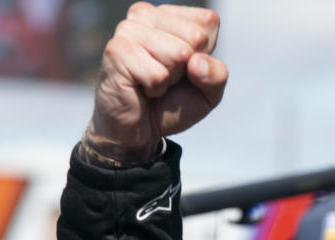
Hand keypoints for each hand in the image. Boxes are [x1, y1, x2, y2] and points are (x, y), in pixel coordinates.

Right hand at [85, 3, 227, 160]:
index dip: (204, 55)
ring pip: (178, 54)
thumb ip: (217, 75)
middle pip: (196, 37)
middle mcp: (146, 14)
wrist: (139, 130)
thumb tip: (196, 62)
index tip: (185, 69)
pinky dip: (155, 89)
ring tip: (152, 82)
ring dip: (170, 79)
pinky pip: (158, 75)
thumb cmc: (172, 104)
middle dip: (187, 69)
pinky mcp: (117, 51)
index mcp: (170, 15)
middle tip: (166, 78)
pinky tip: (141, 88)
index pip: (208, 22)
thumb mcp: (208, 93)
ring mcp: (129, 29)